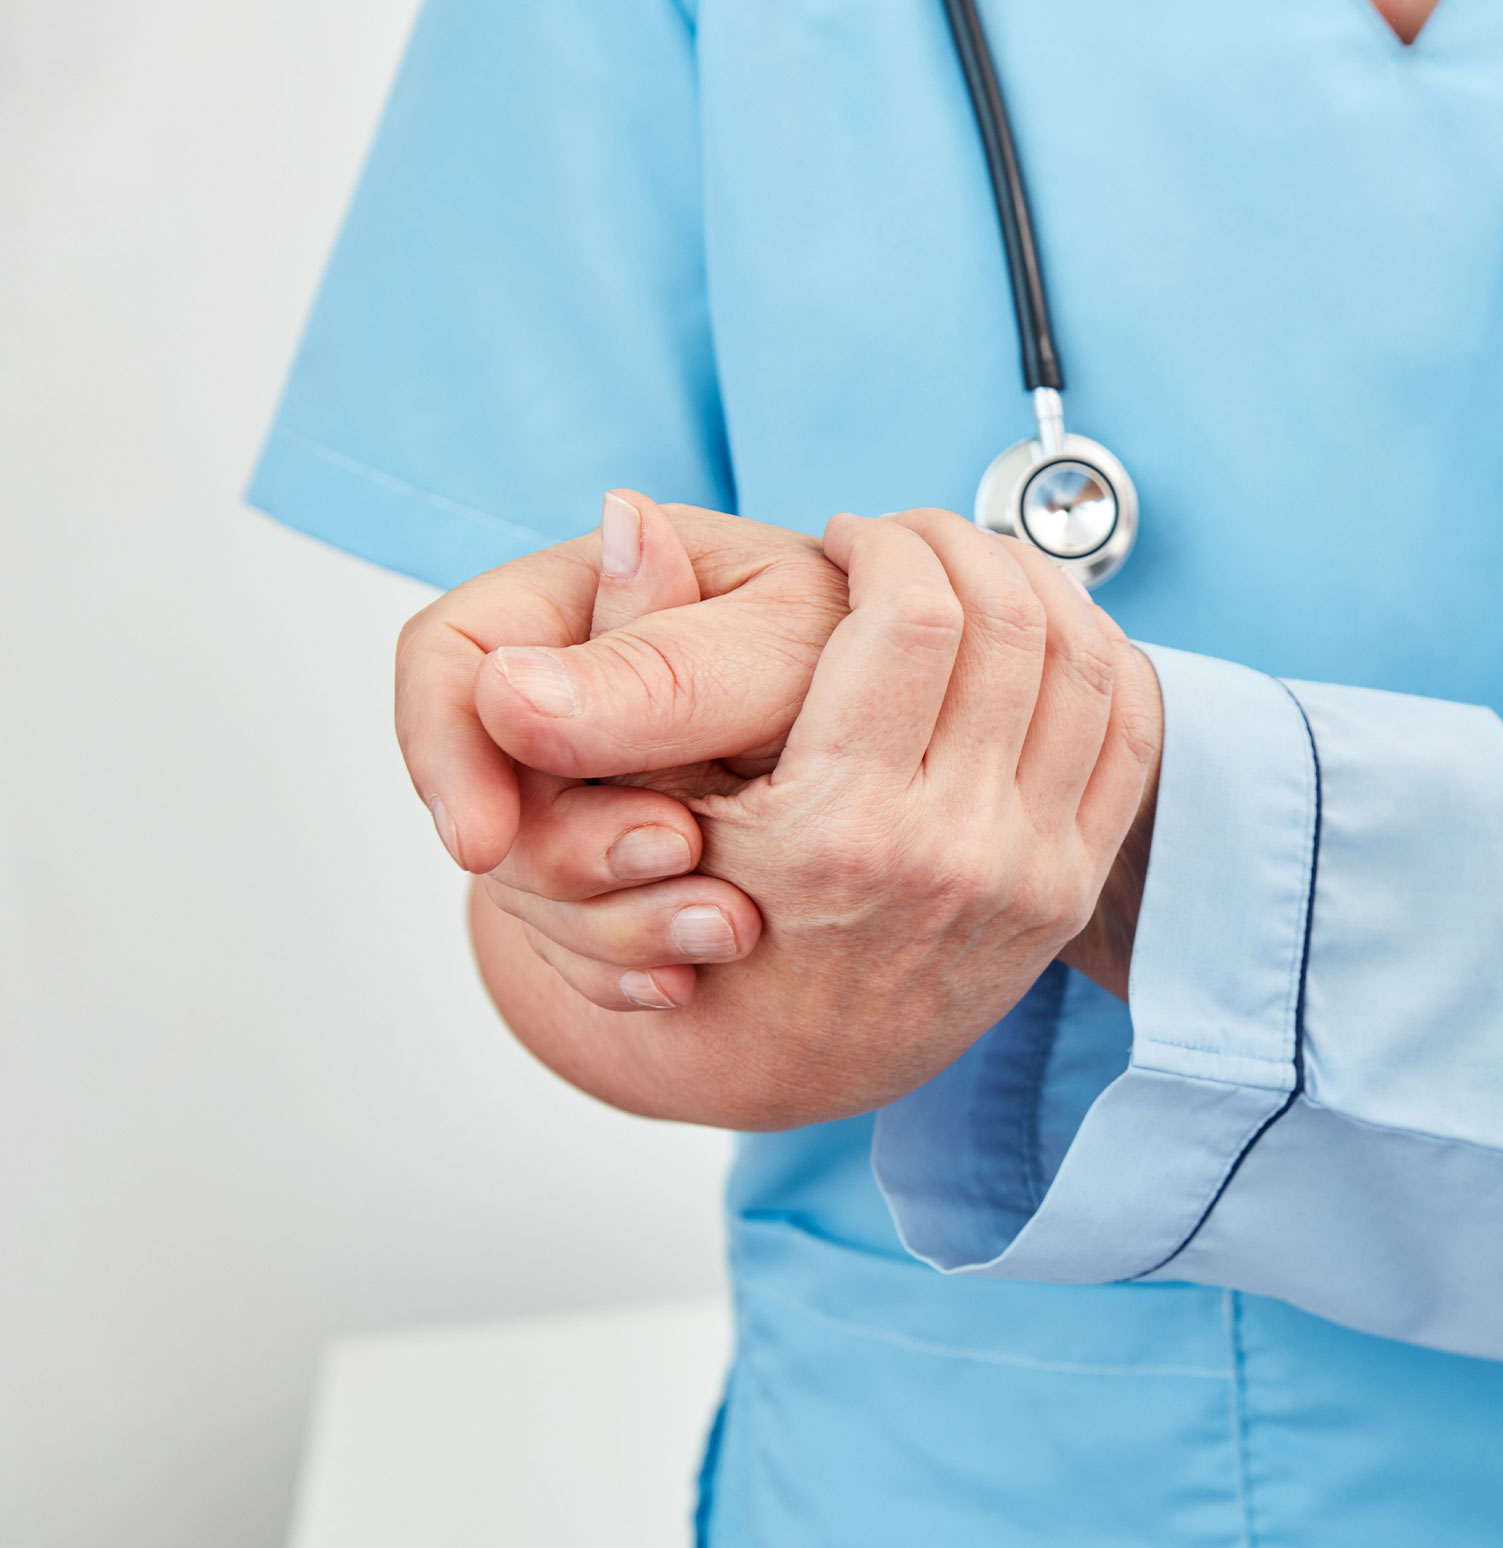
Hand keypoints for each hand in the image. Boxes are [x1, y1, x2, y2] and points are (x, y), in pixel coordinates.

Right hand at [396, 492, 861, 1007]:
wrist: (907, 759)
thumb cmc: (857, 656)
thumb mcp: (772, 651)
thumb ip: (662, 672)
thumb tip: (509, 690)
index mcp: (570, 597)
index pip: (441, 657)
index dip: (444, 747)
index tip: (476, 840)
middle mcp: (550, 692)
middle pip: (475, 796)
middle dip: (570, 850)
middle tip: (676, 847)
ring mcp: (563, 791)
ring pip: (526, 891)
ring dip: (620, 923)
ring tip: (731, 925)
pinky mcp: (600, 881)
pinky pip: (575, 954)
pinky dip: (632, 970)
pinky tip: (685, 983)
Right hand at [470, 503, 1162, 1127]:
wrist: (790, 1059)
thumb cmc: (704, 913)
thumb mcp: (644, 795)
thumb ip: (637, 652)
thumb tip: (624, 511)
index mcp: (841, 826)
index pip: (912, 616)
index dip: (887, 543)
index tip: (851, 536)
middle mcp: (950, 853)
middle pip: (1011, 624)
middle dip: (962, 544)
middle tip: (915, 538)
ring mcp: (1027, 876)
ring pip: (1086, 665)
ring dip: (1037, 584)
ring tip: (973, 569)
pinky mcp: (1071, 891)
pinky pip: (1132, 733)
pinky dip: (1101, 656)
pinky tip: (1040, 632)